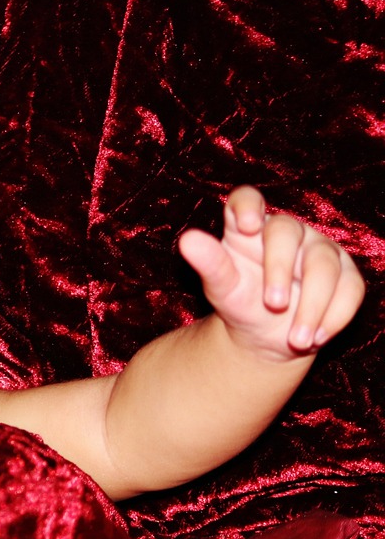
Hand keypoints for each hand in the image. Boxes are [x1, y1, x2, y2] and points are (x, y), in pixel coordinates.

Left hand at [178, 186, 363, 360]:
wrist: (263, 336)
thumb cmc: (238, 302)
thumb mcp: (221, 287)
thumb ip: (209, 264)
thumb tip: (188, 240)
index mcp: (248, 228)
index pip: (247, 199)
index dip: (248, 205)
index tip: (246, 225)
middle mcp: (287, 232)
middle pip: (287, 232)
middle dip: (280, 269)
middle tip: (272, 304)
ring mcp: (319, 250)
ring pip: (324, 265)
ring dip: (312, 305)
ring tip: (296, 339)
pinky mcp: (345, 275)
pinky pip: (350, 288)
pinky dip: (334, 316)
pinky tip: (315, 337)